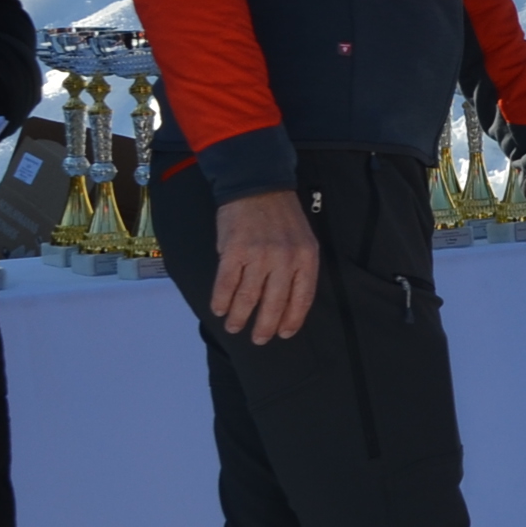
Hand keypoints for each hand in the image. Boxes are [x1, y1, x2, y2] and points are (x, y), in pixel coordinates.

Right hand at [210, 189, 322, 345]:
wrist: (257, 186)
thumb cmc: (281, 216)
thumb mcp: (303, 240)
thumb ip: (297, 268)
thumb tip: (287, 302)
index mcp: (306, 258)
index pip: (302, 298)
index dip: (292, 320)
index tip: (284, 333)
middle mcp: (285, 259)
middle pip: (274, 303)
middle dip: (265, 326)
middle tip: (259, 339)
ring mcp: (259, 256)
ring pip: (248, 297)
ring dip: (239, 317)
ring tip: (235, 327)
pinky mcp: (233, 251)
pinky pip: (226, 284)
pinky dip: (221, 301)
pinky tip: (219, 310)